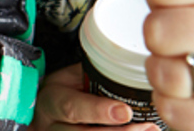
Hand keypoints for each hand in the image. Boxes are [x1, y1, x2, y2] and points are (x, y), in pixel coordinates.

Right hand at [29, 63, 157, 130]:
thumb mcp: (71, 77)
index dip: (99, 111)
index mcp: (52, 101)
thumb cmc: (63, 91)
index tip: (125, 111)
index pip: (72, 108)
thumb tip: (128, 69)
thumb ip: (94, 76)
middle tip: (148, 127)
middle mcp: (54, 127)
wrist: (45, 113)